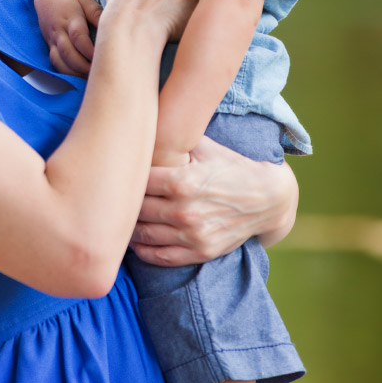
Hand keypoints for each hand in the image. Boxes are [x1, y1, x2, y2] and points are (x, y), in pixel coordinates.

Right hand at [36, 0, 102, 75]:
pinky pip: (55, 63)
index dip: (90, 51)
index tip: (104, 59)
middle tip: (100, 74)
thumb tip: (113, 26)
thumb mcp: (85, 0)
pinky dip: (66, 73)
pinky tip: (79, 77)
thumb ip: (97, 14)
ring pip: (60, 62)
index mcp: (70, 19)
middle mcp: (59, 32)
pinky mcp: (49, 47)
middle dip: (84, 67)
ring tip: (91, 79)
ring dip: (75, 73)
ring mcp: (52, 41)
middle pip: (69, 54)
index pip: (79, 38)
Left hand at [128, 135, 297, 265]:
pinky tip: (135, 240)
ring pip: (143, 234)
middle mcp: (185, 210)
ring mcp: (193, 235)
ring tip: (120, 218)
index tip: (119, 173)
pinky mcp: (200, 252)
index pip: (137, 182)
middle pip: (136, 209)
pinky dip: (142, 250)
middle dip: (124, 202)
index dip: (126, 177)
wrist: (268, 199)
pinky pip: (160, 256)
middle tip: (113, 196)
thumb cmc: (232, 167)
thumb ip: (174, 141)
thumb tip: (142, 126)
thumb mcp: (205, 147)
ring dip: (129, 227)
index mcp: (183, 181)